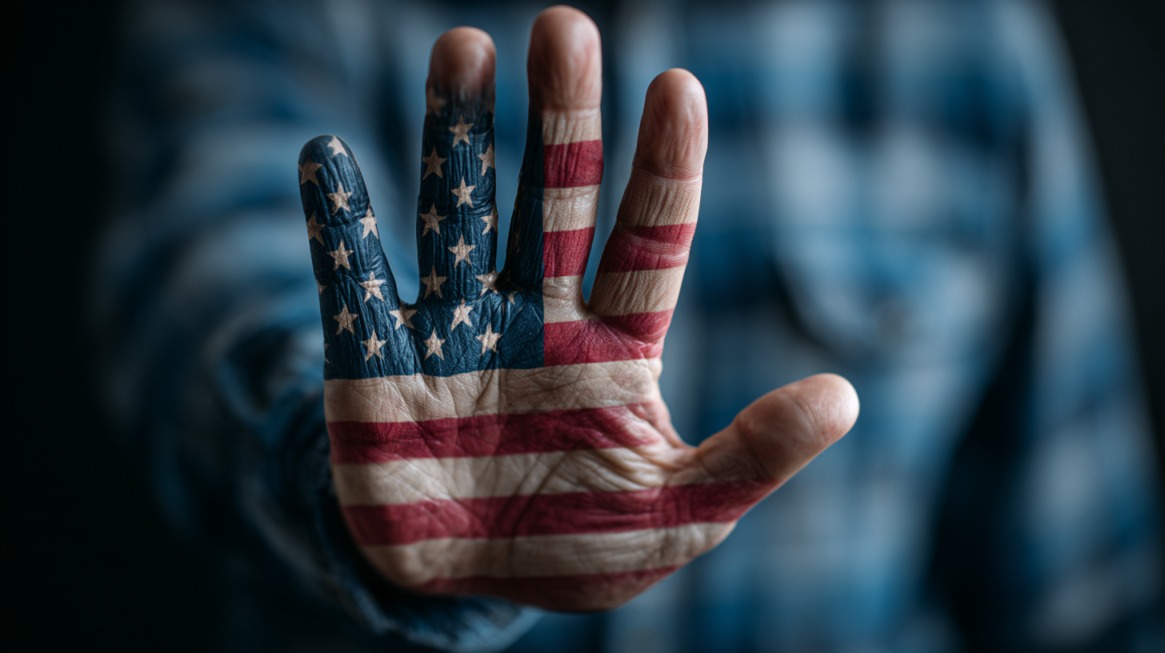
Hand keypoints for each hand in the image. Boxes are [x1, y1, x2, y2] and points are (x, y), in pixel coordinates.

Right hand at [297, 6, 857, 611]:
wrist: (468, 585)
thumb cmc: (582, 543)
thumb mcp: (678, 513)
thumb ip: (752, 456)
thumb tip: (845, 396)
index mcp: (615, 345)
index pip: (651, 238)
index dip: (665, 166)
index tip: (677, 86)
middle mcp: (535, 316)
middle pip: (553, 200)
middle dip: (561, 120)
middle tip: (564, 28)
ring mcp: (453, 331)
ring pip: (456, 215)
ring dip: (454, 138)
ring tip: (462, 48)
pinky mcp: (373, 364)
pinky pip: (352, 284)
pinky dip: (339, 225)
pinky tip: (325, 156)